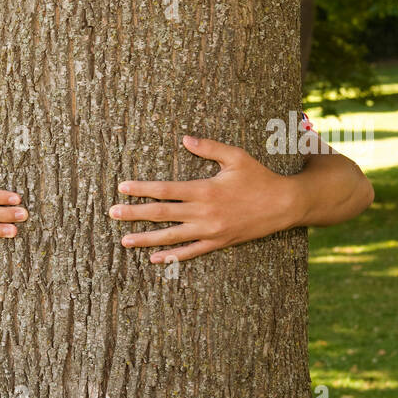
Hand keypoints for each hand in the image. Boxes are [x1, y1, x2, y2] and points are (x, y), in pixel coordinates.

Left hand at [110, 135, 300, 262]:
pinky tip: (154, 259)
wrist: (285, 205)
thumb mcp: (236, 157)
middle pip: (161, 214)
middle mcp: (203, 212)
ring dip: (146, 239)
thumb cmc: (260, 177)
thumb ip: (209, 148)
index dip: (142, 188)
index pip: (165, 190)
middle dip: (134, 214)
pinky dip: (172, 256)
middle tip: (112, 213)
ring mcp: (209, 230)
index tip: (122, 187)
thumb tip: (185, 138)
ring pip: (171, 236)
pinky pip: (190, 252)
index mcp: (204, 190)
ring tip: (124, 240)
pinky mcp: (218, 242)